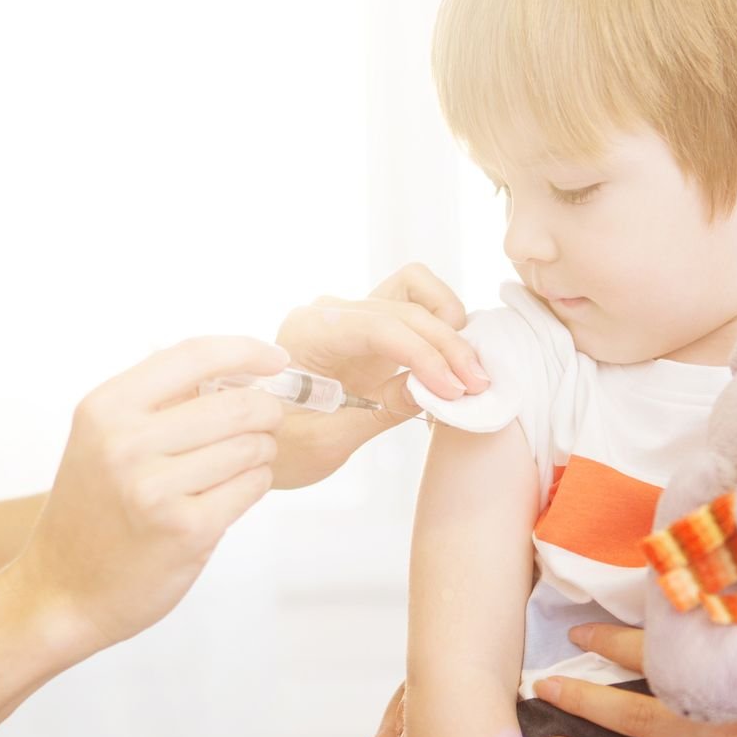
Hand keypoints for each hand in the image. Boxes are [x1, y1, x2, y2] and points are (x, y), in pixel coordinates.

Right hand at [11, 336, 289, 659]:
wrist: (64, 589)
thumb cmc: (95, 510)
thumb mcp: (103, 439)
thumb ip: (159, 402)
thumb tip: (239, 367)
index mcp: (106, 408)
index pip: (194, 354)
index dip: (246, 350)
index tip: (276, 357)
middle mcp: (125, 443)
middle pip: (237, 404)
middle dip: (265, 413)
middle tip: (265, 426)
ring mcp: (154, 488)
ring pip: (251, 446)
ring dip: (261, 453)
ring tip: (240, 465)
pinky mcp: (186, 528)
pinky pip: (251, 487)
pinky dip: (254, 485)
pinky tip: (232, 493)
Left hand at [272, 263, 488, 487]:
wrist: (260, 440)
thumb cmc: (282, 446)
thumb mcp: (326, 442)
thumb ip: (380, 411)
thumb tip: (434, 390)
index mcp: (308, 332)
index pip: (379, 326)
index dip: (425, 355)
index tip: (455, 391)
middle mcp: (330, 312)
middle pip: (405, 307)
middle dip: (447, 346)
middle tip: (477, 388)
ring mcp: (351, 314)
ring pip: (415, 290)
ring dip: (448, 325)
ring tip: (465, 372)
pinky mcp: (371, 326)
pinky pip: (415, 305)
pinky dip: (440, 328)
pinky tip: (450, 367)